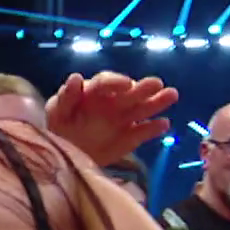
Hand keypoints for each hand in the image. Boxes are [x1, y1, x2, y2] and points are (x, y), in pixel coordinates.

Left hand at [44, 72, 178, 165]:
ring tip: (172, 95)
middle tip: (157, 84)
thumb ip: (67, 97)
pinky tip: (164, 124)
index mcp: (94, 92)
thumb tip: (76, 77)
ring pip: (142, 108)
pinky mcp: (131, 136)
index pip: (106, 83)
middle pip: (130, 92)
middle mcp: (113, 101)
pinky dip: (154, 129)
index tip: (126, 84)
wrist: (68, 152)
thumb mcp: (58, 112)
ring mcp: (124, 118)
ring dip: (157, 102)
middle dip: (143, 88)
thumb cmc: (61, 126)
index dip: (116, 82)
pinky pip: (143, 131)